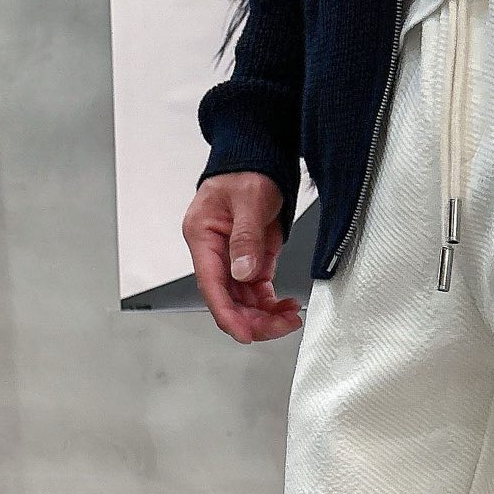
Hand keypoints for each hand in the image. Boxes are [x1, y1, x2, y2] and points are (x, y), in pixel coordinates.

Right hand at [183, 172, 303, 344]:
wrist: (259, 160)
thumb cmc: (246, 171)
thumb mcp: (248, 200)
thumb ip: (246, 237)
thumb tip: (243, 272)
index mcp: (202, 236)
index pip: (211, 285)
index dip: (227, 314)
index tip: (244, 333)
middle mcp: (214, 253)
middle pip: (229, 300)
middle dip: (253, 319)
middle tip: (282, 325)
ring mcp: (232, 259)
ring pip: (245, 301)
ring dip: (266, 315)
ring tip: (291, 317)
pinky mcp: (250, 261)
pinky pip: (258, 292)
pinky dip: (272, 304)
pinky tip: (288, 307)